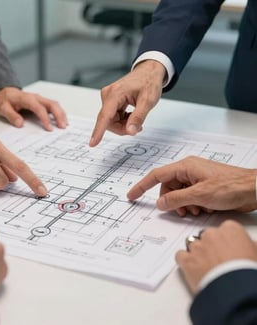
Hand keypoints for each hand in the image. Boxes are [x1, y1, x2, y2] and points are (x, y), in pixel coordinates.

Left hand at [0, 87, 67, 130]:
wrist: (6, 93)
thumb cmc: (5, 101)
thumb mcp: (3, 108)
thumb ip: (11, 115)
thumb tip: (20, 123)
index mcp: (26, 99)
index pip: (39, 108)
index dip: (45, 118)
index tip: (49, 128)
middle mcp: (36, 97)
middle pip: (51, 104)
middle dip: (59, 115)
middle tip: (62, 127)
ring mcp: (40, 99)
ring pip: (55, 104)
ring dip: (61, 114)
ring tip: (65, 125)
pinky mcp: (42, 102)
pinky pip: (54, 106)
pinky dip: (60, 113)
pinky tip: (62, 120)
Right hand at [89, 60, 165, 146]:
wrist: (149, 72)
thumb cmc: (149, 82)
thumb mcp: (148, 101)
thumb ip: (138, 117)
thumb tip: (130, 131)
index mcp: (115, 94)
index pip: (105, 116)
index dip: (98, 131)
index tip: (92, 143)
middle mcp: (108, 95)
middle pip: (108, 121)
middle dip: (122, 128)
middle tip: (138, 127)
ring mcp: (108, 98)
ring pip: (110, 121)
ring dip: (123, 125)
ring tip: (136, 119)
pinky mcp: (110, 100)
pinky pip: (112, 117)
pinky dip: (122, 120)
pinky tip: (131, 115)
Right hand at [127, 156, 256, 215]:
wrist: (253, 189)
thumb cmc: (231, 186)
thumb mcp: (200, 195)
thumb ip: (176, 199)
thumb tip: (160, 203)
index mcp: (185, 166)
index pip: (157, 175)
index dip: (142, 186)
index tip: (132, 195)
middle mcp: (189, 170)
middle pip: (168, 187)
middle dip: (171, 201)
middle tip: (179, 212)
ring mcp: (197, 178)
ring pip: (179, 193)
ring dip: (184, 205)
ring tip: (196, 211)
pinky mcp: (205, 186)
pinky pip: (190, 196)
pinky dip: (193, 205)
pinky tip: (204, 209)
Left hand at [176, 220, 256, 293]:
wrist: (236, 290)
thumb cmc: (247, 272)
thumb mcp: (256, 254)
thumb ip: (251, 246)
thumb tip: (251, 247)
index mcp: (230, 229)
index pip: (226, 230)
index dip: (228, 241)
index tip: (230, 250)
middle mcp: (211, 234)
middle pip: (208, 236)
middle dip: (212, 247)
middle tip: (220, 261)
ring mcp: (197, 246)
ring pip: (193, 245)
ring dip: (199, 254)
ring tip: (208, 268)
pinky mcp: (186, 260)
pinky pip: (181, 256)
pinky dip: (185, 262)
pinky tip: (193, 269)